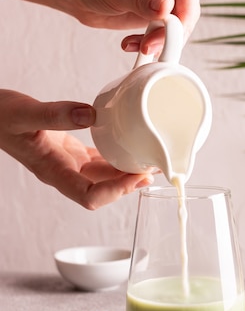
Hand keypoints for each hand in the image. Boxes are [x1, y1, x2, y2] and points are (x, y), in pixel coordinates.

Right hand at [0, 90, 152, 208]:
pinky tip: (130, 150)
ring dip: (125, 172)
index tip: (135, 176)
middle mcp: (62, 172)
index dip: (114, 192)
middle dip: (128, 184)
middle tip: (153, 167)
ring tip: (148, 161)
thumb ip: (56, 115)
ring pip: (102, 176)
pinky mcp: (70, 151)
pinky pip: (98, 160)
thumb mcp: (26, 113)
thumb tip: (92, 114)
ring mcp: (67, 163)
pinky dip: (115, 158)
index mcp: (52, 171)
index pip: (88, 197)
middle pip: (102, 190)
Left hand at [62, 0, 199, 53]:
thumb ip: (142, 0)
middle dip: (172, 32)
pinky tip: (132, 43)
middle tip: (150, 45)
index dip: (184, 13)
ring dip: (160, 41)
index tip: (172, 32)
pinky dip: (152, 44)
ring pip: (179, 26)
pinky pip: (166, 34)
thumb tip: (167, 7)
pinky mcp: (159, 14)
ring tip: (139, 45)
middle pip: (188, 10)